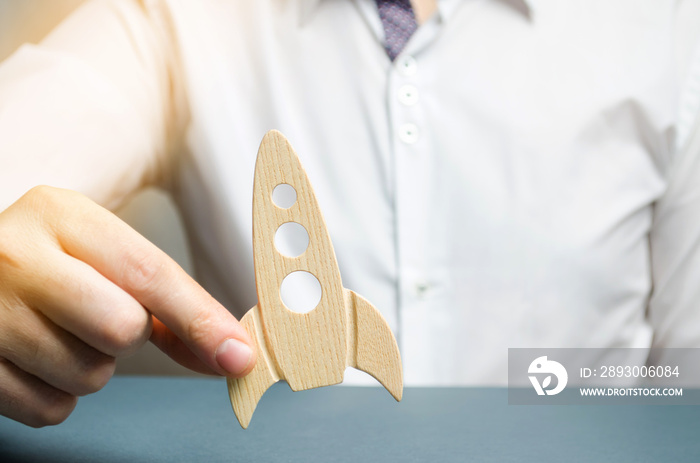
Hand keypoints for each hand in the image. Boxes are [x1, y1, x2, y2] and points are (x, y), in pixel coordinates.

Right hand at [0, 186, 255, 426]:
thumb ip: (168, 300)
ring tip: (60, 333)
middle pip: (121, 328)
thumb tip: (229, 351)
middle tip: (99, 316)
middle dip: (127, 337)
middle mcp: (16, 256)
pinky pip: (50, 409)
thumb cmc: (49, 262)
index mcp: (61, 215)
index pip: (149, 273)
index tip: (238, 354)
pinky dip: (57, 394)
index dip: (200, 319)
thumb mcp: (101, 254)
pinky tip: (36, 359)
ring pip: (88, 376)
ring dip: (91, 367)